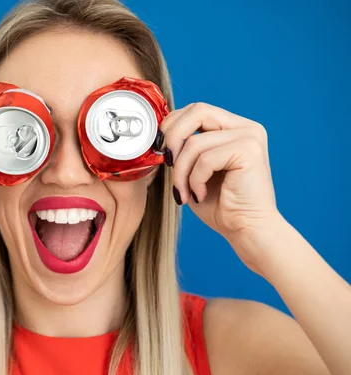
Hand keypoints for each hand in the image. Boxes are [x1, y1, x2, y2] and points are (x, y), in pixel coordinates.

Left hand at [161, 103, 280, 260]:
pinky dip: (195, 180)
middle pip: (197, 111)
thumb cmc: (220, 205)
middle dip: (173, 138)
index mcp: (232, 127)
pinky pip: (205, 159)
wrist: (246, 230)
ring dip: (181, 172)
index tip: (161, 151)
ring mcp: (250, 136)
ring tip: (185, 193)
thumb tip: (157, 135)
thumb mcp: (193, 170)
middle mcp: (245, 127)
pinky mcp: (249, 151)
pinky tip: (200, 195)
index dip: (171, 126)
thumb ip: (182, 149)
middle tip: (167, 165)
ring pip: (195, 142)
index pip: (195, 110)